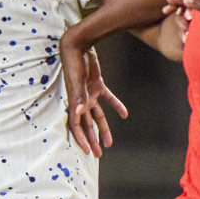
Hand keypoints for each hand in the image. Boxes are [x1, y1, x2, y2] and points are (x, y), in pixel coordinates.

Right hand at [60, 29, 127, 156]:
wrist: (78, 44)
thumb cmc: (74, 62)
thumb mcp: (76, 80)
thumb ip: (77, 97)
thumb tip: (78, 112)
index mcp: (74, 101)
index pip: (76, 125)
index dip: (81, 139)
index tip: (88, 151)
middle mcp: (81, 100)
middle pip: (86, 125)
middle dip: (92, 140)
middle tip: (98, 154)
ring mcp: (89, 93)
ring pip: (97, 116)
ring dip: (103, 129)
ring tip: (109, 143)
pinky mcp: (97, 85)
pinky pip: (108, 99)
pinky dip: (116, 106)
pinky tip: (125, 115)